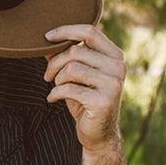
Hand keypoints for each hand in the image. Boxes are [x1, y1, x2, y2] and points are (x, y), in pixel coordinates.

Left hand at [42, 24, 125, 152]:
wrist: (99, 134)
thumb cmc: (85, 100)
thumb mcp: (76, 75)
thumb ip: (66, 56)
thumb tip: (47, 39)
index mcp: (114, 56)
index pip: (90, 31)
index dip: (66, 30)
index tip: (47, 37)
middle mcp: (118, 67)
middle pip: (76, 51)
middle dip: (54, 63)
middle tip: (47, 76)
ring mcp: (113, 84)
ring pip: (71, 68)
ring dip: (57, 79)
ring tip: (55, 88)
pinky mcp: (104, 101)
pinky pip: (69, 88)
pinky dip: (55, 93)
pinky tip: (53, 98)